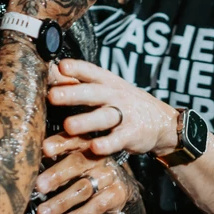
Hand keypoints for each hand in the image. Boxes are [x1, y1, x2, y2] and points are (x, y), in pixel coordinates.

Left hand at [35, 143, 135, 213]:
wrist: (119, 184)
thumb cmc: (85, 168)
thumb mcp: (71, 157)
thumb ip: (53, 157)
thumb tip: (28, 163)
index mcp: (84, 143)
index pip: (71, 140)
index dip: (58, 144)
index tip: (45, 149)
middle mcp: (98, 156)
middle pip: (76, 163)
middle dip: (56, 175)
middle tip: (39, 186)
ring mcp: (108, 175)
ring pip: (83, 188)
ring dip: (61, 202)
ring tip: (43, 213)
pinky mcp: (116, 194)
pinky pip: (96, 206)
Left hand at [43, 59, 178, 158]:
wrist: (162, 121)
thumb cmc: (123, 102)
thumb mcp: (106, 87)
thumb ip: (80, 82)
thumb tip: (51, 70)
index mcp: (106, 82)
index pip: (91, 72)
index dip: (76, 68)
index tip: (61, 66)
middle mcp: (115, 95)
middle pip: (93, 93)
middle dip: (72, 94)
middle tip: (52, 96)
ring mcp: (125, 115)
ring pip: (103, 117)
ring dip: (85, 121)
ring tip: (68, 126)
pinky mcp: (132, 134)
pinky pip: (118, 139)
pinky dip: (107, 144)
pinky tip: (95, 147)